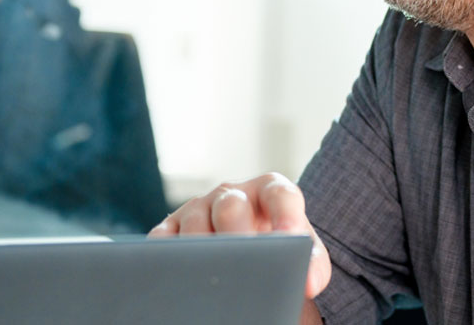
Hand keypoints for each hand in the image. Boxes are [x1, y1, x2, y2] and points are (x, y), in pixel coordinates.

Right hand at [148, 172, 331, 301]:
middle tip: (244, 264)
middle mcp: (233, 194)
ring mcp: (199, 207)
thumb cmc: (277, 251)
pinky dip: (167, 257)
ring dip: (201, 250)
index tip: (289, 241)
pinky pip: (162, 238)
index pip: (281, 195)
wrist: (247, 252)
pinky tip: (177, 277)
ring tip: (211, 277)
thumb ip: (310, 263)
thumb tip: (307, 282)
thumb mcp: (300, 252)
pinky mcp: (170, 226)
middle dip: (237, 235)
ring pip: (194, 220)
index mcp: (270, 192)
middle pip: (231, 205)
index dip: (285, 216)